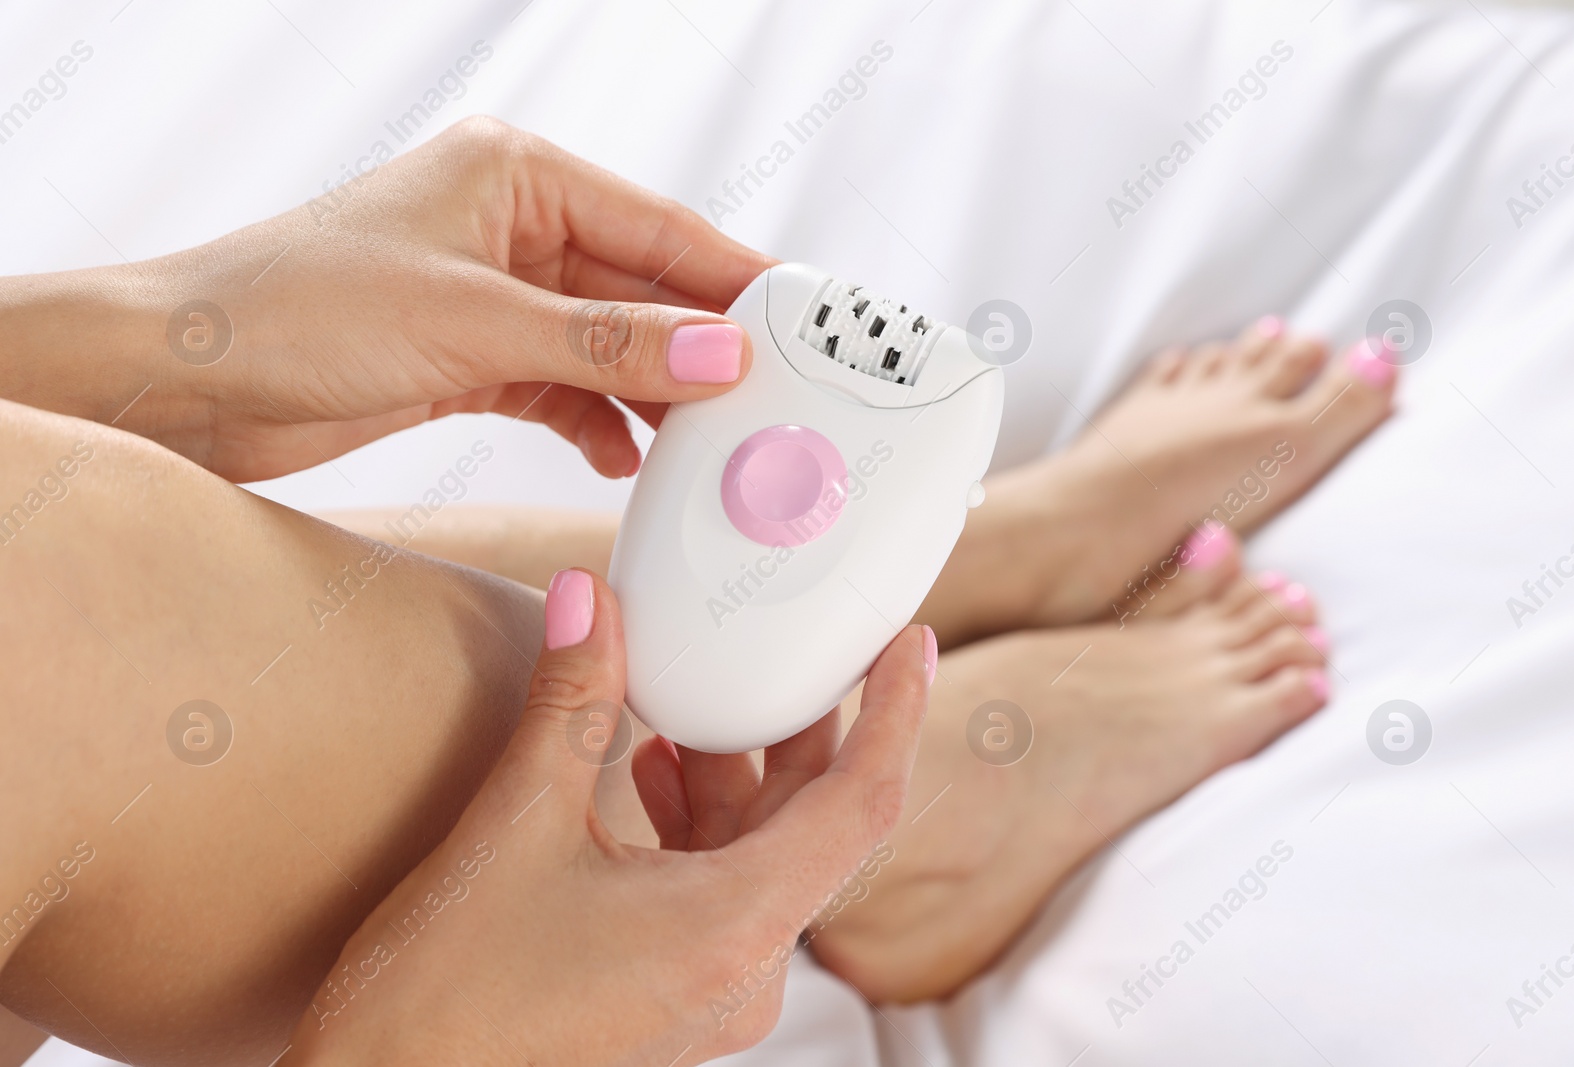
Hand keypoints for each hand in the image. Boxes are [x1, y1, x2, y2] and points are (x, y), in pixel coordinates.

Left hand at [0, 117, 775, 482]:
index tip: (807, 326)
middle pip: (641, 289)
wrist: (181, 379)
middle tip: (775, 400)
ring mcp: (492, 294)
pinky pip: (564, 386)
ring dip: (654, 393)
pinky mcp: (470, 357)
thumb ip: (605, 344)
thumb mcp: (473, 324)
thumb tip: (719, 355)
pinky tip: (626, 456)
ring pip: (608, 344)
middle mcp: (510, 227)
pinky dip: (597, 419)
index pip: (659, 228)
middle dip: (702, 347)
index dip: (736, 279)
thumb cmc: (296, 312)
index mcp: (516, 175)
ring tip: (712, 442)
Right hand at [282, 570, 933, 1065]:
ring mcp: (710, 994)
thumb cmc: (442, 1004)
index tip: (908, 645)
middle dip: (794, 731)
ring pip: (760, 859)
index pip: (861, 803)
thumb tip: (590, 598)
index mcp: (735, 929)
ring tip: (686, 709)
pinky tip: (646, 780)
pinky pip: (718, 895)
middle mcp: (744, 972)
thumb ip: (569, 703)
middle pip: (811, 825)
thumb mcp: (512, 829)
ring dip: (732, 778)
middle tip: (781, 649)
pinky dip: (697, 829)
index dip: (896, 713)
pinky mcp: (671, 999)